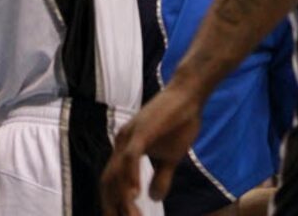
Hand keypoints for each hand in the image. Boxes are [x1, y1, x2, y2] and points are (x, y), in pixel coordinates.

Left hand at [101, 82, 202, 215]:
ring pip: (117, 174)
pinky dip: (130, 176)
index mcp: (126, 150)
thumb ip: (161, 178)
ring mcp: (130, 135)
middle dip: (113, 208)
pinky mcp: (142, 130)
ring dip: (123, 199)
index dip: (113, 205)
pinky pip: (131, 157)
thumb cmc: (180, 123)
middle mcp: (122, 142)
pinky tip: (134, 194)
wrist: (189, 94)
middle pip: (108, 182)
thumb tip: (153, 199)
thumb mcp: (171, 158)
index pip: (111, 183)